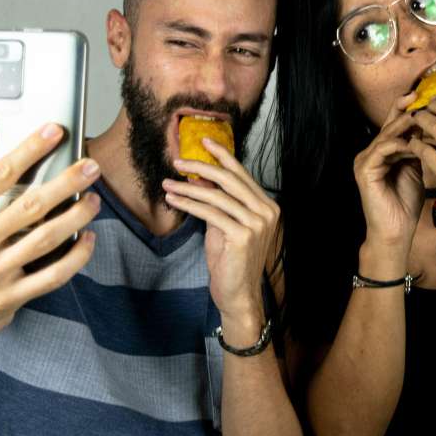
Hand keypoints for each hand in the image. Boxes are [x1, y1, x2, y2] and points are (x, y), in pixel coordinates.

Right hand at [0, 111, 101, 343]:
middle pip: (29, 207)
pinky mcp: (10, 296)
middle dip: (65, 184)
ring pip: (44, 241)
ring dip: (75, 217)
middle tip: (90, 167)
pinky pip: (51, 276)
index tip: (54, 132)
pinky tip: (88, 238)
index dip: (29, 150)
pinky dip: (75, 257)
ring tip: (94, 199)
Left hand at [162, 138, 278, 326]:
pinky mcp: (243, 236)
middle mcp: (267, 212)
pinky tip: (174, 199)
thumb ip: (217, 202)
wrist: (238, 294)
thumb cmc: (230, 261)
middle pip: (229, 180)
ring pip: (216, 195)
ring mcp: (257, 224)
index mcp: (267, 206)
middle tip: (178, 161)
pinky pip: (210, 213)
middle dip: (201, 166)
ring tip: (167, 183)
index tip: (204, 140)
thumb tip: (200, 177)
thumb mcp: (223, 225)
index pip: (242, 174)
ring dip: (188, 187)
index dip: (223, 156)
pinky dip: (189, 204)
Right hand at [354, 93, 427, 255]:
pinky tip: (413, 143)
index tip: (428, 97)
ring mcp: (365, 160)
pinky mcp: (364, 170)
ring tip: (423, 118)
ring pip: (386, 135)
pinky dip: (398, 145)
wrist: (395, 231)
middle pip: (389, 125)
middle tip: (423, 98)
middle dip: (407, 111)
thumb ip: (420, 149)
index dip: (409, 109)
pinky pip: (382, 150)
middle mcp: (371, 152)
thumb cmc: (406, 204)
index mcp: (383, 151)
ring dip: (406, 126)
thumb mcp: (417, 169)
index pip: (396, 124)